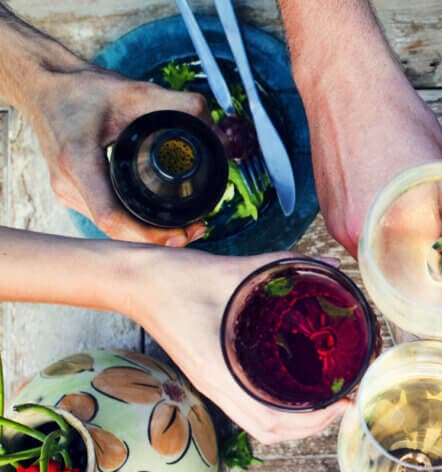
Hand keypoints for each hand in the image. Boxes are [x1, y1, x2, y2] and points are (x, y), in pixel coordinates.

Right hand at [26, 63, 209, 245]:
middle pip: (116, 229)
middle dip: (157, 238)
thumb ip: (181, 107)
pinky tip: (158, 220)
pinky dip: (133, 224)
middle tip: (195, 230)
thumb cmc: (82, 88)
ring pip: (111, 228)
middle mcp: (67, 182)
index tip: (182, 232)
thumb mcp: (135, 92)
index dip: (149, 234)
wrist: (42, 84)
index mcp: (78, 159)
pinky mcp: (71, 192)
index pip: (111, 215)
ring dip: (146, 235)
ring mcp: (66, 191)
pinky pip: (105, 217)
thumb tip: (218, 132)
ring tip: (184, 228)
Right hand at [127, 248, 348, 443]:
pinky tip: (295, 393)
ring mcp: (212, 386)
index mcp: (222, 373)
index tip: (341, 404)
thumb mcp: (238, 271)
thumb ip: (286, 266)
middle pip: (270, 431)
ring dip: (295, 424)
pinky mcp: (210, 377)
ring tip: (325, 403)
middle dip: (312, 426)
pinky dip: (276, 412)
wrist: (137, 282)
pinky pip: (247, 410)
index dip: (311, 422)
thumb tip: (331, 267)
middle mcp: (217, 388)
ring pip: (259, 425)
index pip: (271, 421)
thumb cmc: (180, 279)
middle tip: (343, 403)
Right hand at [286, 2, 441, 256]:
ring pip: (380, 259)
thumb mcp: (440, 160)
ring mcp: (341, 226)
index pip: (432, 271)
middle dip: (429, 273)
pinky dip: (381, 235)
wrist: (343, 85)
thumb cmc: (390, 112)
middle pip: (402, 274)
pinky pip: (361, 240)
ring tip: (424, 241)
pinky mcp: (329, 215)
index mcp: (396, 223)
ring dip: (403, 256)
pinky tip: (395, 217)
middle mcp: (362, 232)